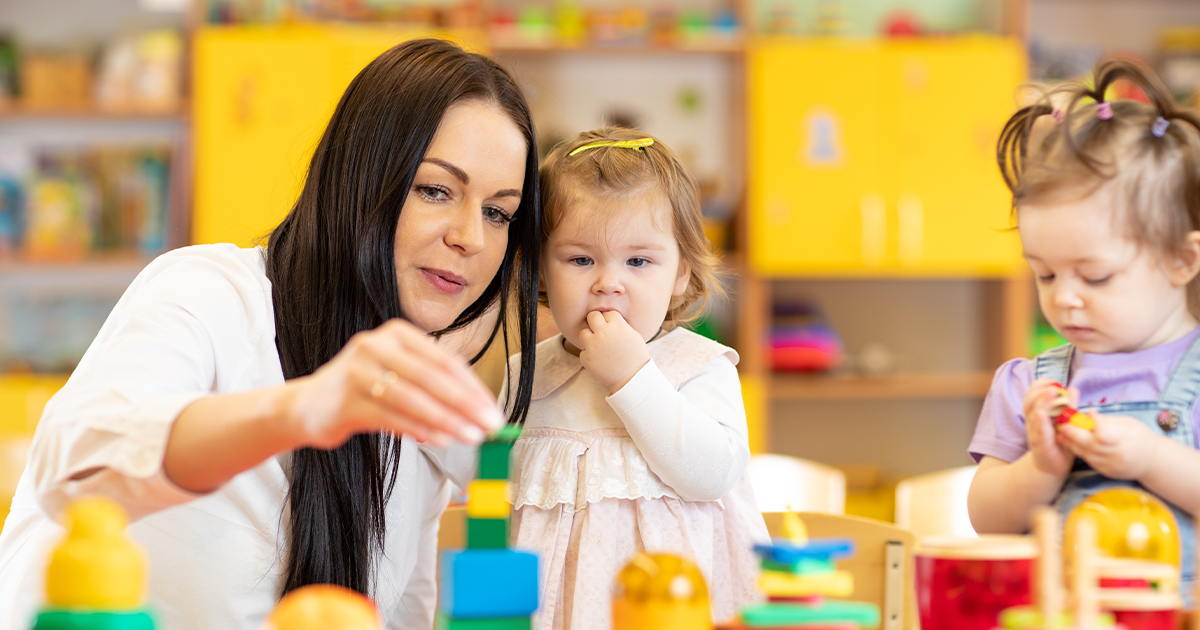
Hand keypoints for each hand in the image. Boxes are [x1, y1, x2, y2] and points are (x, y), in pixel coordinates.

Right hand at [285, 318, 503, 449]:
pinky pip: (390, 417)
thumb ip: (435, 390)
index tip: (494, 411)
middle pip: (432, 377)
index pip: (446, 361)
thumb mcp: (400, 378)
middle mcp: (375, 345)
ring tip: (470, 437)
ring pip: (413, 398)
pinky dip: (418, 429)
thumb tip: (478, 415)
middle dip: (466, 405)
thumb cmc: (363, 391)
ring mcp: (357, 371)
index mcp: (397, 334)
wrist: (309, 405)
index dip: (473, 388)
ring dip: (446, 420)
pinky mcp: (345, 400)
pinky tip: (439, 440)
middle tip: (490, 426)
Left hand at [577, 310, 649, 392]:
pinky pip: (583, 351)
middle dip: (596, 322)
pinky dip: (590, 355)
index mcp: (617, 325)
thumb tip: (609, 319)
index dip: (610, 320)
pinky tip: (600, 360)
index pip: (608, 313)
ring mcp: (593, 345)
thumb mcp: (633, 335)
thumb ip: (620, 325)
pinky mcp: (586, 357)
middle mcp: (603, 332)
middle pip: (592, 316)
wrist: (632, 378)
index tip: (613, 328)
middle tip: (600, 331)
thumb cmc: (635, 357)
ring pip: (583, 333)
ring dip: (589, 338)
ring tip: (599, 346)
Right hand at [1023, 379, 1075, 477]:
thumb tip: (1073, 388)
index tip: (1054, 382)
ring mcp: (1035, 431)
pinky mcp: (1040, 442)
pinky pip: (1038, 429)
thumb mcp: (1064, 421)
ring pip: (1033, 411)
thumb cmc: (1058, 443)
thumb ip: (1069, 406)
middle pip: (1030, 399)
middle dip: (1041, 389)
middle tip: (1055, 385)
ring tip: (1052, 391)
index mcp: (1037, 413)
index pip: (1033, 393)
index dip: (1041, 384)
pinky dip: (1040, 420)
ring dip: (1041, 400)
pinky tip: (1043, 413)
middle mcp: (1033, 420)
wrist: (1050, 467)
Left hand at [1058, 413, 1159, 479]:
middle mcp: (1117, 454)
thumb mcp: (1129, 423)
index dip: (1094, 423)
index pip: (1105, 433)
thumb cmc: (1139, 437)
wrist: (1151, 462)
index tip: (1087, 413)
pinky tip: (1069, 442)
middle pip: (1091, 444)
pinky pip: (1088, 460)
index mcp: (1126, 439)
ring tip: (1061, 432)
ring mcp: (1111, 465)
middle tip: (1062, 424)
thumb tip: (1089, 413)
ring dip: (1071, 442)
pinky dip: (1078, 450)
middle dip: (1074, 433)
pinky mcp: (1105, 471)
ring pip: (1086, 453)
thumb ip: (1108, 420)